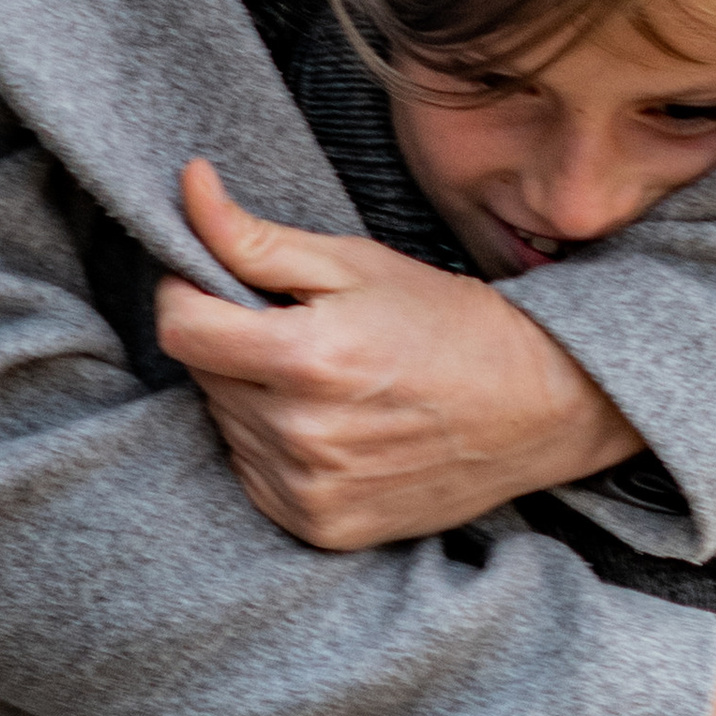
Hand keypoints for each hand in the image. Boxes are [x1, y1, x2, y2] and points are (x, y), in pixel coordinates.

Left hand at [155, 159, 640, 547]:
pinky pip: (255, 476)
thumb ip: (256, 237)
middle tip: (297, 325)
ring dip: (252, 394)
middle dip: (232, 340)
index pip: (180, 328)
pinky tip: (327, 422)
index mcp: (308, 359)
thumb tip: (188, 186)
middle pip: (205, 375)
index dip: (187, 292)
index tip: (216, 282)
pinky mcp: (323, 528)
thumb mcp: (354, 262)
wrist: (535, 402)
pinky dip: (273, 445)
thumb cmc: (445, 319)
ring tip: (323, 375)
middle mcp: (303, 437)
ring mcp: (312, 492)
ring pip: (227, 425)